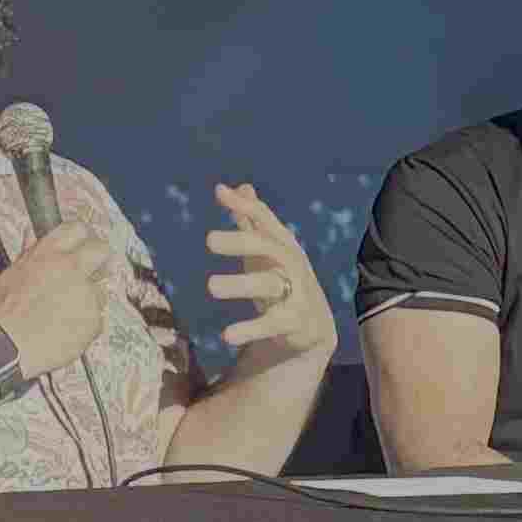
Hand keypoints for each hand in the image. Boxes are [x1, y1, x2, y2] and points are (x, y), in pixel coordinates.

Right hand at [0, 218, 122, 382]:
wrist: (7, 348)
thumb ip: (28, 254)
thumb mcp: (10, 275)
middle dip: (98, 260)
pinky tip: (64, 331)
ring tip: (64, 314)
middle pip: (101, 250)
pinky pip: (96, 318)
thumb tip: (32, 235)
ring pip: (100, 289)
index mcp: (48, 254)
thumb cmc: (3, 312)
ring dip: (88, 298)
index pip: (77, 228)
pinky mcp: (94, 320)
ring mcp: (86, 294)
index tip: (80, 247)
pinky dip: (84, 325)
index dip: (80, 237)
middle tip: (89, 273)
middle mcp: (72, 268)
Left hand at [199, 183, 332, 367]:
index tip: (219, 193)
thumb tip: (239, 187)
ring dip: (239, 284)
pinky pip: (270, 324)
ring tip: (211, 286)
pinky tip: (226, 335)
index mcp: (281, 243)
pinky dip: (248, 329)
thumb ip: (252, 219)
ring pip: (267, 284)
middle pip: (266, 247)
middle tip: (208, 239)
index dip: (244, 206)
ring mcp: (294, 291)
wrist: (312, 323)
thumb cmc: (282, 276)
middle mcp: (289, 263)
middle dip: (240, 241)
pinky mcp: (292, 321)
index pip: (263, 219)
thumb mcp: (268, 248)